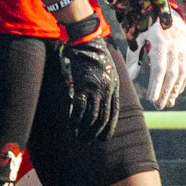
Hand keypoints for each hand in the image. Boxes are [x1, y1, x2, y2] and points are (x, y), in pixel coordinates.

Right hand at [58, 20, 121, 141]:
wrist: (87, 42)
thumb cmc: (96, 55)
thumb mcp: (109, 71)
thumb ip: (107, 86)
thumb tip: (101, 100)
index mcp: (114, 87)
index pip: (114, 113)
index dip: (109, 128)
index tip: (103, 138)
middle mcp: (106, 91)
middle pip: (104, 118)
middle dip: (96, 133)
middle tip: (89, 142)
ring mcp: (95, 89)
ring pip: (92, 117)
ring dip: (86, 131)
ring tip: (80, 139)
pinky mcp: (82, 87)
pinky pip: (79, 109)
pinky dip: (75, 121)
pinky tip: (72, 129)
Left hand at [125, 10, 185, 108]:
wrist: (162, 7)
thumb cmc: (144, 25)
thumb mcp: (136, 39)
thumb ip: (133, 58)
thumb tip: (131, 78)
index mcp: (160, 43)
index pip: (159, 69)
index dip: (156, 86)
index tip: (152, 100)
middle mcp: (174, 45)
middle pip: (172, 74)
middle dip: (165, 92)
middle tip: (159, 106)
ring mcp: (184, 46)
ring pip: (182, 72)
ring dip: (175, 89)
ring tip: (168, 102)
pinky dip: (183, 80)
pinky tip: (177, 91)